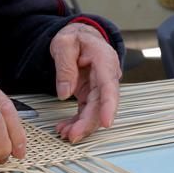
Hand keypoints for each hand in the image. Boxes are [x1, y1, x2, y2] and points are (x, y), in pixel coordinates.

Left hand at [50, 22, 121, 142]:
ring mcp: (100, 86)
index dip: (109, 105)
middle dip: (88, 123)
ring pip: (96, 111)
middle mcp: (107, 75)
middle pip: (102, 103)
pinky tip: (65, 128)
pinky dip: (77, 121)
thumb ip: (65, 67)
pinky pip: (87, 111)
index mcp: (104, 60)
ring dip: (82, 125)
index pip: (109, 85)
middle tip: (72, 136)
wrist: (79, 36)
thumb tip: (65, 93)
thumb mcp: (64, 44)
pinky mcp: (92, 94)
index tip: (106, 122)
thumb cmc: (74, 37)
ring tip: (64, 133)